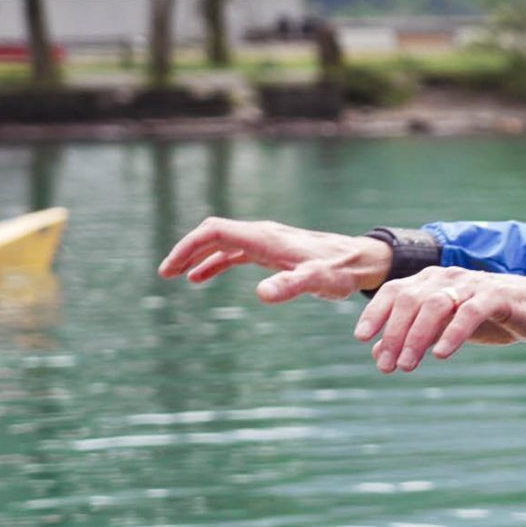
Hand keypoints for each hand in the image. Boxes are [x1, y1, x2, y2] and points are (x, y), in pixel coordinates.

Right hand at [157, 217, 390, 302]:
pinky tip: (201, 278)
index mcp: (264, 237)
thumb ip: (291, 286)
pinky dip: (214, 262)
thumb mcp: (317, 281)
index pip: (215, 231)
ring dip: (197, 256)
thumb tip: (261, 294)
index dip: (188, 246)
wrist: (360, 260)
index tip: (171, 268)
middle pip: (213, 234)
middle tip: (165, 273)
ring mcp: (265, 242)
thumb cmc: (340, 271)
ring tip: (175, 276)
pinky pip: (234, 253)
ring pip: (221, 243)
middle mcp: (262, 234)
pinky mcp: (271, 252)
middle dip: (186, 251)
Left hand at [353, 267, 525, 371]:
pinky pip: (470, 311)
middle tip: (387, 366)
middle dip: (394, 333)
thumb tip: (377, 353)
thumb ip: (413, 335)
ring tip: (408, 365)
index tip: (360, 337)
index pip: (395, 290)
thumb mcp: (445, 328)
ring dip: (417, 336)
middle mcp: (447, 277)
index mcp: (431, 281)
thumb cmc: (486, 317)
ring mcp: (472, 284)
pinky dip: (453, 332)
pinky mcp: (496, 295)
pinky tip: (441, 354)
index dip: (375, 312)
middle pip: (411, 299)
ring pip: (435, 304)